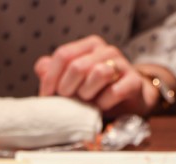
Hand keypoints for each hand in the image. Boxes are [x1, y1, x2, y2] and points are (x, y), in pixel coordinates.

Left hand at [34, 35, 157, 116]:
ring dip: (87, 93)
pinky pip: (114, 92)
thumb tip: (41, 68)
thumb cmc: (96, 90)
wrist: (129, 99)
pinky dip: (104, 103)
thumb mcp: (72, 81)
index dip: (51, 78)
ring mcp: (122, 64)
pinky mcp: (134, 82)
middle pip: (77, 66)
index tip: (47, 96)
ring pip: (99, 73)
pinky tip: (102, 106)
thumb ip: (53, 72)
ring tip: (87, 101)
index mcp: (89, 46)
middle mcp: (106, 50)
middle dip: (68, 88)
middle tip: (69, 100)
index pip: (63, 55)